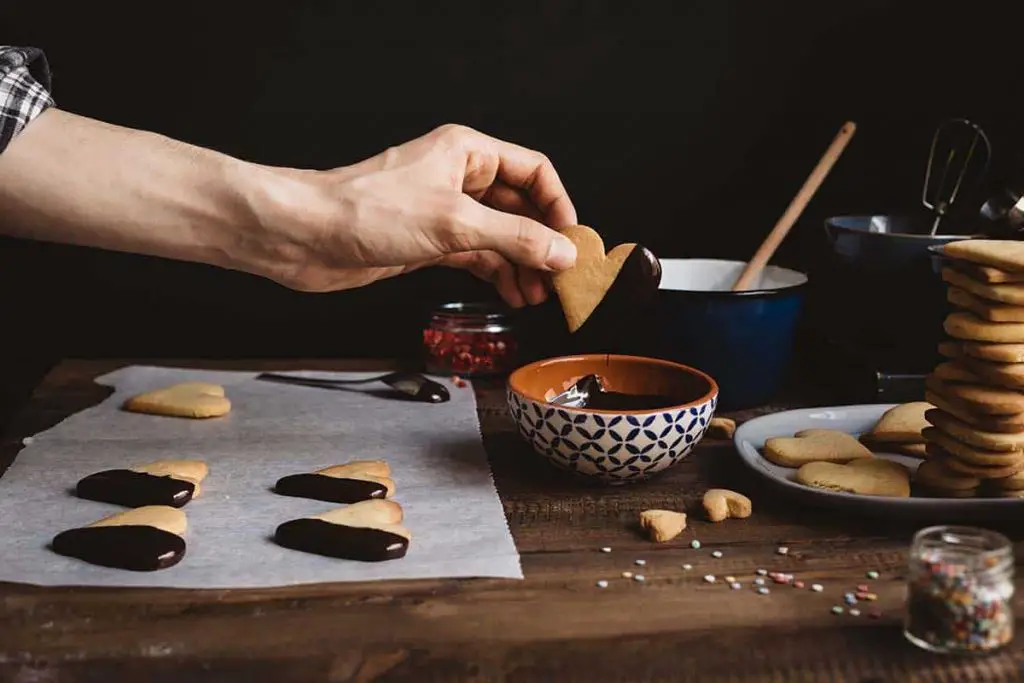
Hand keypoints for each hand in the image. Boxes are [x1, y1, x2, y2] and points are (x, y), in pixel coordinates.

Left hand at [264, 124, 578, 306]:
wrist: (304, 236)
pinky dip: (496, 275)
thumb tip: (562, 252)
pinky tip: (511, 294)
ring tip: (538, 296)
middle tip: (561, 279)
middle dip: (542, 243)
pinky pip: (476, 256)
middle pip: (519, 208)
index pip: (533, 173)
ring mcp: (443, 211)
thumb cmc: (365, 211)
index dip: (558, 207)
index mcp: (467, 153)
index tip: (573, 243)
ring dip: (521, 265)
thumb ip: (514, 239)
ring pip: (499, 236)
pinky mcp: (428, 241)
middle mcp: (458, 178)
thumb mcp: (454, 224)